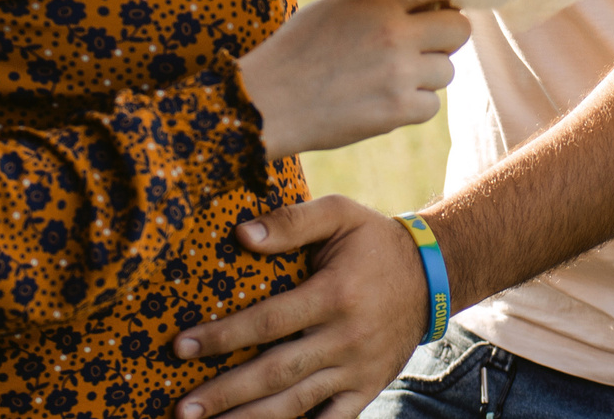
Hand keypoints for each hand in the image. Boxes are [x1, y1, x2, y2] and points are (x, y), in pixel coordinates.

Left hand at [173, 197, 427, 418]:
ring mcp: (356, 369)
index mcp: (334, 294)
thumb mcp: (339, 215)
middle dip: (225, 393)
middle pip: (275, 373)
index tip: (181, 346)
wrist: (432, 276)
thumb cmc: (373, 241)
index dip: (223, 336)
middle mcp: (345, 338)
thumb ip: (292, 221)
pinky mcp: (366, 388)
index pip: (269, 321)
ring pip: (296, 404)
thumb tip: (242, 235)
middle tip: (183, 408)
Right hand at [238, 0, 469, 158]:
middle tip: (426, 50)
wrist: (269, 102)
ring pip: (447, 72)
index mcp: (378, 0)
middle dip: (446, 40)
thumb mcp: (333, 10)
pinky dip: (414, 107)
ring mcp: (399, 72)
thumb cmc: (295, 52)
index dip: (436, 8)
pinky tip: (387, 103)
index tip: (430, 17)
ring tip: (395, 80)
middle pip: (459, 30)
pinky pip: (431, 106)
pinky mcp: (397, 109)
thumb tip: (412, 2)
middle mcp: (394, 31)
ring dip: (427, 78)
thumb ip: (375, 4)